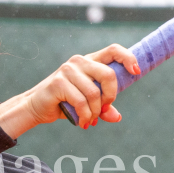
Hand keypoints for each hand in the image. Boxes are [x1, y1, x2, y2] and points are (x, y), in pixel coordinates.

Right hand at [0, 44, 140, 137]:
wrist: (36, 107)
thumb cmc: (64, 103)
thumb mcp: (88, 105)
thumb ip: (104, 108)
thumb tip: (116, 117)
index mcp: (90, 61)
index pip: (113, 50)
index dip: (128, 58)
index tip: (137, 72)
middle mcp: (79, 61)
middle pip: (108, 74)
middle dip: (110, 96)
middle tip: (104, 109)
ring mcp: (68, 70)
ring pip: (94, 93)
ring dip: (95, 112)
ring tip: (89, 120)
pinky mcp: (58, 82)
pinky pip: (81, 102)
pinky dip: (84, 116)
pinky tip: (81, 122)